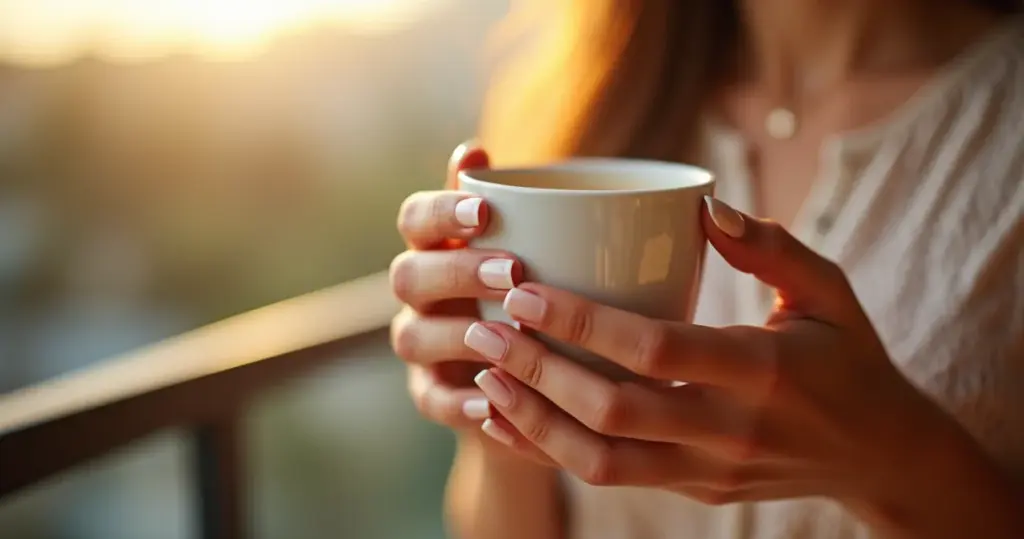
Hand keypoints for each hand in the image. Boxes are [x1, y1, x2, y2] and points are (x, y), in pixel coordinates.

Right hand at [390, 142, 552, 462]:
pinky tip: (493, 402)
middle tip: (512, 272)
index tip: (485, 214)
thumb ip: (509, 203)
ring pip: (412, 336)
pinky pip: (428, 399)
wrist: (538, 372)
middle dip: (456, 271)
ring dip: (457, 335)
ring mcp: (421, 344)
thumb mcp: (533, 246)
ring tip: (508, 339)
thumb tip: (475, 147)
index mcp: (438, 246)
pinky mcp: (430, 393)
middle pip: (408, 275)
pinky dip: (457, 402)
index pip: (415, 218)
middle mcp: (420, 294)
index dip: (442, 214)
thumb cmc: (533, 290)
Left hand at [461, 197, 986, 513]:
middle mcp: (730, 429)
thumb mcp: (828, 290)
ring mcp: (711, 471)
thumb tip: (703, 207)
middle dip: (537, 371)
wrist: (880, 455)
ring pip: (602, 462)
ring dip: (534, 422)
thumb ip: (770, 245)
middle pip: (612, 411)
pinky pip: (614, 479)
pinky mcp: (696, 492)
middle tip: (483, 331)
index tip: (524, 291)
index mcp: (762, 370)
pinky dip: (555, 455)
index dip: (581, 323)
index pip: (655, 349)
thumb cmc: (849, 357)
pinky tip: (513, 422)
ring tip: (483, 379)